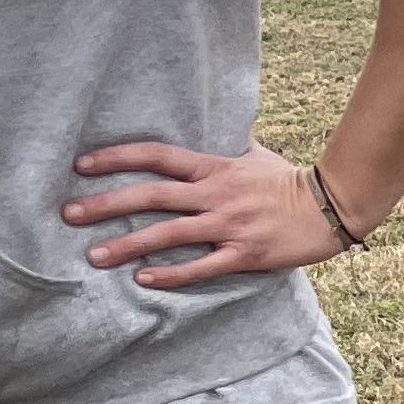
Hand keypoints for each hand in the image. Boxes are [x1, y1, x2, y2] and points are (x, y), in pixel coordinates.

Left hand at [64, 140, 359, 285]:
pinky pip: (203, 266)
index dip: (117, 158)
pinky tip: (143, 278)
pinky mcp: (246, 253)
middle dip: (106, 204)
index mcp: (215, 168)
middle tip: (69, 214)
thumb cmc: (289, 181)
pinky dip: (172, 273)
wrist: (333, 207)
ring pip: (169, 233)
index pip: (157, 156)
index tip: (81, 165)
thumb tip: (205, 126)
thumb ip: (222, 147)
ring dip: (128, 244)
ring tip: (94, 255)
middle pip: (152, 195)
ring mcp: (230, 225)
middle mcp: (216, 195)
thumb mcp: (254, 155)